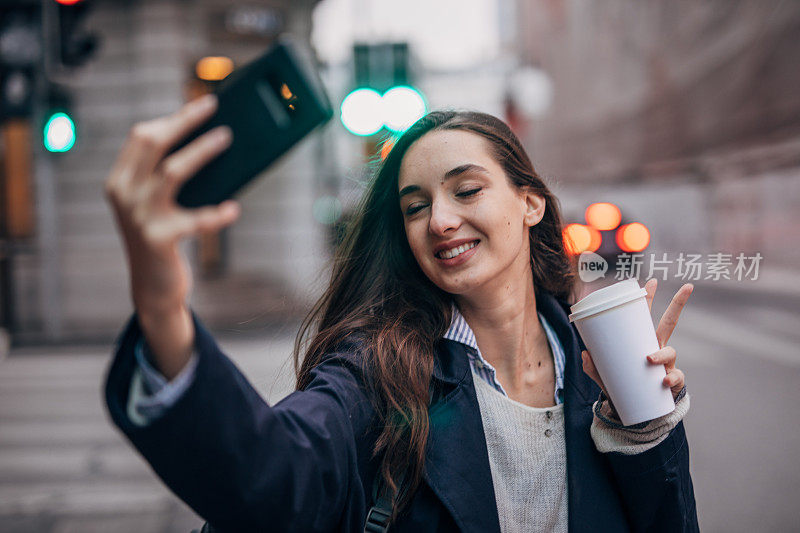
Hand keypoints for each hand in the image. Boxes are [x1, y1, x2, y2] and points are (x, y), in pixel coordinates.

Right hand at [104, 94, 239, 312]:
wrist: (152, 287)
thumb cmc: (163, 238)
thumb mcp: (157, 204)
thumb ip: (168, 176)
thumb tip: (213, 141)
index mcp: (120, 180)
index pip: (142, 136)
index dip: (172, 117)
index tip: (200, 104)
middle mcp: (124, 194)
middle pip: (153, 142)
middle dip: (184, 121)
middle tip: (213, 107)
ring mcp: (139, 216)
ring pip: (173, 171)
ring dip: (202, 151)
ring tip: (226, 138)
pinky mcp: (159, 239)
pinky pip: (196, 220)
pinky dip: (217, 214)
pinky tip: (233, 209)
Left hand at [581, 279, 693, 401]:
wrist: (635, 411)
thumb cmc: (620, 385)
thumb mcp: (602, 375)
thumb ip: (592, 366)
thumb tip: (585, 354)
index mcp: (641, 341)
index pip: (644, 316)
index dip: (648, 298)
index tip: (651, 281)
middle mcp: (657, 348)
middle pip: (669, 322)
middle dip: (678, 303)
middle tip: (688, 287)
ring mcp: (667, 364)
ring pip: (670, 351)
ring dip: (661, 354)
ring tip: (649, 359)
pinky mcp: (673, 381)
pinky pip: (675, 377)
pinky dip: (670, 378)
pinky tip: (664, 381)